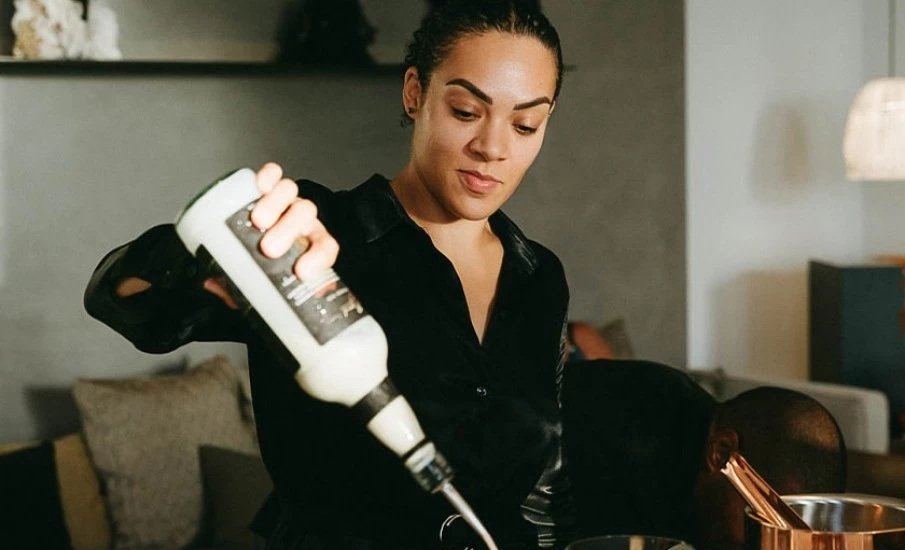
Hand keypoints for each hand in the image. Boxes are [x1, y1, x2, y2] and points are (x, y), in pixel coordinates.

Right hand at [204, 162, 339, 308]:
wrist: (256, 243)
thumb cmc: (260, 265)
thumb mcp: (256, 283)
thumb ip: (242, 288)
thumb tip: (216, 285)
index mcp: (308, 244)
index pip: (325, 247)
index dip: (318, 258)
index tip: (301, 272)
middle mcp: (300, 220)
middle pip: (304, 214)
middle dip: (288, 230)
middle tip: (269, 248)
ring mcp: (285, 200)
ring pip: (290, 192)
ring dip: (276, 204)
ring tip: (258, 220)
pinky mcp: (268, 186)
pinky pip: (273, 175)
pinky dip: (268, 177)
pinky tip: (259, 186)